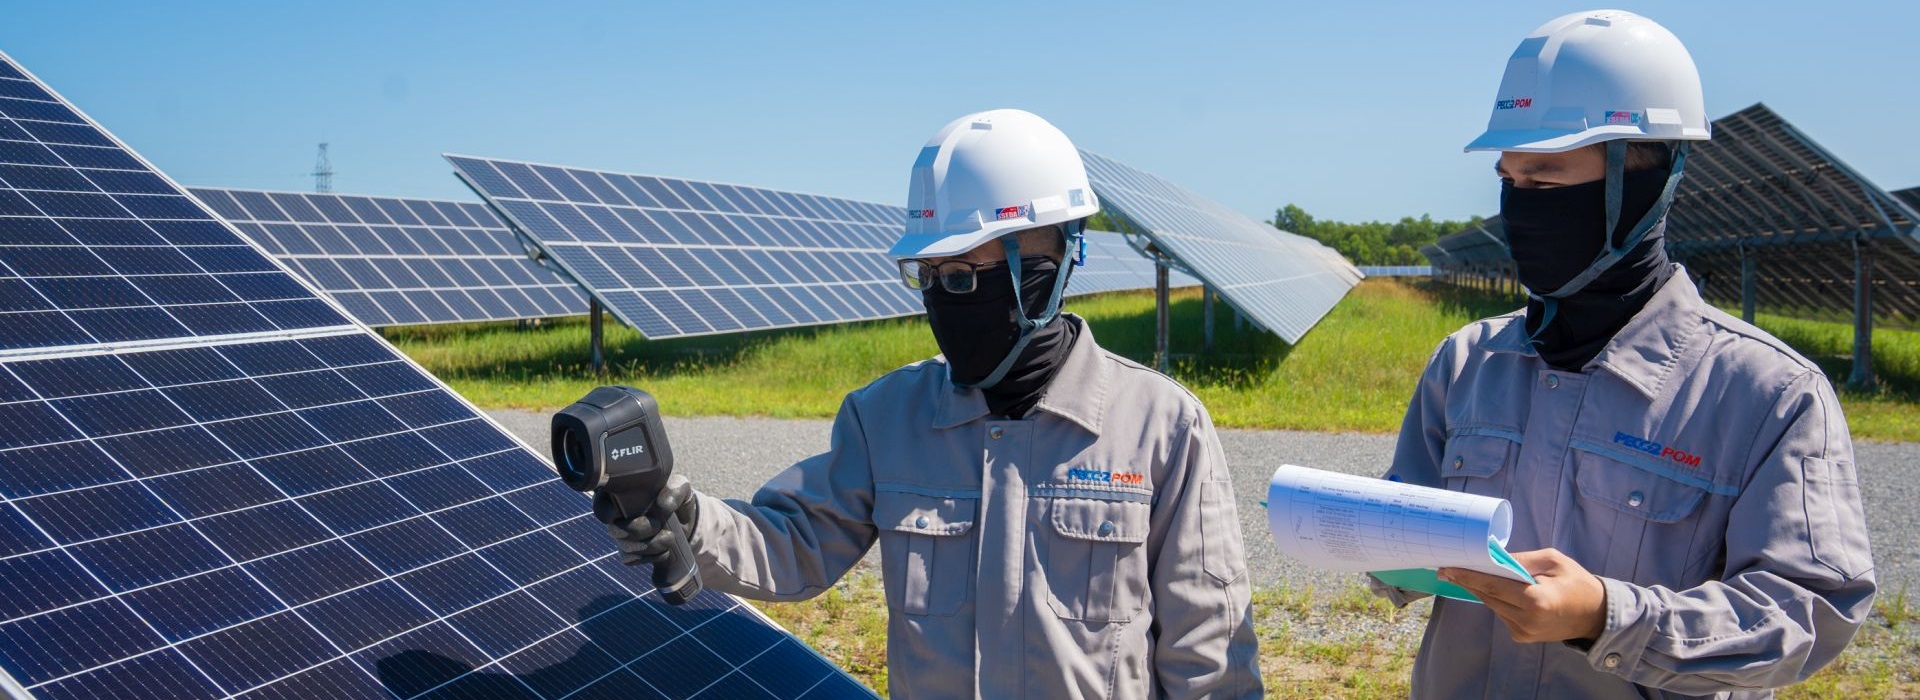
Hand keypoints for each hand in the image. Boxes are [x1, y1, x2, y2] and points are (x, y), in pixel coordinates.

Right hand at [596, 475, 698, 565]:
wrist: (684, 523)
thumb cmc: (674, 499)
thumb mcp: (680, 488)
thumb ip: (674, 490)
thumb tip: (663, 505)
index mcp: (623, 494)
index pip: (601, 502)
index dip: (604, 510)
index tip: (615, 514)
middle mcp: (617, 516)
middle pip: (614, 529)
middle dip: (637, 530)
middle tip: (658, 524)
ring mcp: (621, 536)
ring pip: (625, 546)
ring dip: (650, 545)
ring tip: (670, 537)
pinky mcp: (629, 553)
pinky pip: (630, 560)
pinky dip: (650, 557)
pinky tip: (664, 551)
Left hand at [1438, 548, 1606, 642]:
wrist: (1595, 615)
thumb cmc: (1577, 582)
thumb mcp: (1553, 561)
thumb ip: (1521, 559)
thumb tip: (1493, 558)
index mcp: (1536, 600)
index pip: (1492, 586)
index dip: (1467, 576)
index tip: (1447, 568)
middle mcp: (1526, 620)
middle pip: (1488, 596)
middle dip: (1469, 581)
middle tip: (1449, 568)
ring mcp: (1523, 632)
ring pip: (1492, 606)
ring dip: (1483, 590)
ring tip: (1470, 575)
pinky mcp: (1522, 637)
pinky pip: (1501, 614)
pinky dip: (1497, 601)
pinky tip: (1500, 590)